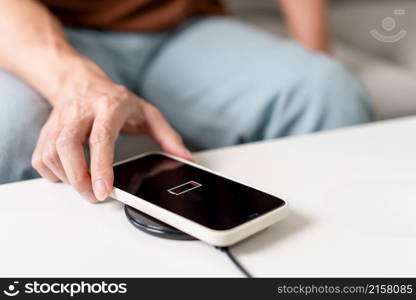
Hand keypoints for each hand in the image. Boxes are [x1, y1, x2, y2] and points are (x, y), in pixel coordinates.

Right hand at [31, 65, 191, 201]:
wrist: (80, 81)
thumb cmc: (116, 99)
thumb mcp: (147, 112)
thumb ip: (167, 136)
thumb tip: (185, 158)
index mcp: (108, 106)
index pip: (101, 138)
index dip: (100, 166)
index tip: (104, 190)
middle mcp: (80, 111)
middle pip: (68, 145)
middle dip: (78, 178)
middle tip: (93, 196)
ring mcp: (60, 120)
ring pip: (51, 152)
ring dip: (66, 178)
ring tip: (85, 188)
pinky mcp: (47, 130)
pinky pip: (41, 156)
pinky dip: (51, 173)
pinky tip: (68, 176)